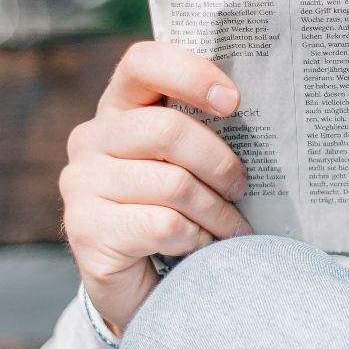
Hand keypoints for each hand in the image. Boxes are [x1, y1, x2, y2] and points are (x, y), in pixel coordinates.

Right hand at [60, 41, 253, 332]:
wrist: (142, 286)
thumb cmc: (177, 210)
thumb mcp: (189, 163)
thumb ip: (204, 130)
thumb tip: (266, 112)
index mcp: (119, 108)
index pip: (143, 62)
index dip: (191, 74)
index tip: (234, 102)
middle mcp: (91, 139)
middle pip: (168, 129)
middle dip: (219, 162)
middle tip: (241, 186)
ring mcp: (81, 184)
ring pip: (173, 184)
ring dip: (217, 211)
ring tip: (231, 228)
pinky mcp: (86, 230)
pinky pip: (164, 224)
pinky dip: (198, 239)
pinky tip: (202, 247)